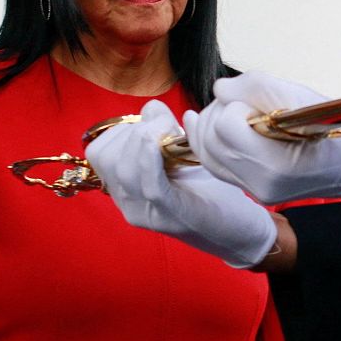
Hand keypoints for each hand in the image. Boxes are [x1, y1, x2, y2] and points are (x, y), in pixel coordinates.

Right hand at [85, 100, 277, 267]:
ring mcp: (147, 214)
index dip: (122, 129)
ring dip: (146, 139)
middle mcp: (129, 204)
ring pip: (124, 169)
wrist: (241, 230)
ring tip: (173, 136)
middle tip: (167, 129)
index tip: (153, 124)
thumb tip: (152, 109)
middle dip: (134, 131)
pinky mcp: (172, 217)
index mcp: (126, 189)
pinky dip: (151, 159)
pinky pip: (150, 186)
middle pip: (106, 157)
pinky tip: (161, 142)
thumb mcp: (181, 154)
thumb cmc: (211, 189)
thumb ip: (162, 130)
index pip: (99, 152)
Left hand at [183, 72, 340, 204]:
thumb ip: (254, 85)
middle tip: (240, 103)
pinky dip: (211, 143)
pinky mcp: (252, 191)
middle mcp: (260, 183)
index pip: (225, 126)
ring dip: (208, 127)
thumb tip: (219, 89)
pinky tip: (206, 123)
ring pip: (206, 155)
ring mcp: (255, 192)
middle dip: (217, 114)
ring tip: (226, 110)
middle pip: (210, 141)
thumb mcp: (298, 95)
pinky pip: (216, 166)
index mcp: (274, 163)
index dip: (235, 106)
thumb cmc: (330, 125)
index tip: (255, 104)